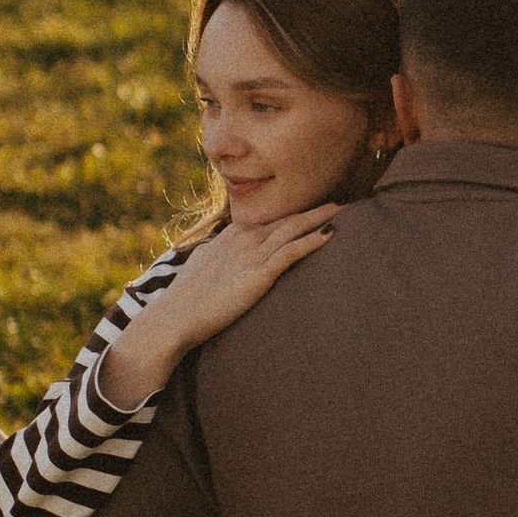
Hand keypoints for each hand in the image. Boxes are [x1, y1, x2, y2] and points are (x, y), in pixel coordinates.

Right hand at [95, 207, 337, 406]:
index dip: (290, 211)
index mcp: (230, 237)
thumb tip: (214, 254)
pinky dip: (311, 241)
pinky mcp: (257, 274)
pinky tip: (329, 235)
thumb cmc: (184, 299)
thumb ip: (213, 256)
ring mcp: (250, 255)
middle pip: (284, 218)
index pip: (267, 218)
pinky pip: (290, 252)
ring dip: (318, 217)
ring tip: (342, 209)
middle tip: (338, 200)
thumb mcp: (200, 267)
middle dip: (312, 209)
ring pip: (291, 229)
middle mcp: (242, 240)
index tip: (311, 205)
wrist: (174, 316)